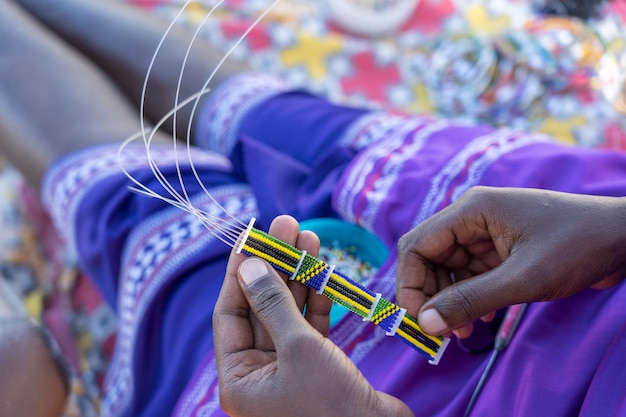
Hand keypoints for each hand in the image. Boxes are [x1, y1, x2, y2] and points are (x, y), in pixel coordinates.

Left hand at [213, 215, 413, 416]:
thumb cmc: (331, 406)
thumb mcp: (297, 348)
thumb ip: (272, 304)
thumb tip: (249, 266)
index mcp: (239, 379)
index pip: (230, 313)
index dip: (240, 273)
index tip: (250, 237)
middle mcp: (259, 375)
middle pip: (262, 308)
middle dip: (275, 266)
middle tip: (287, 227)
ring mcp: (289, 370)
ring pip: (288, 312)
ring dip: (298, 275)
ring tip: (308, 238)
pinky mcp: (317, 368)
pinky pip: (310, 326)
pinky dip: (315, 298)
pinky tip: (319, 268)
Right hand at [397, 186, 625, 337]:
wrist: (623, 238)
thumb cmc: (577, 247)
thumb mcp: (523, 279)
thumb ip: (470, 301)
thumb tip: (425, 323)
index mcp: (470, 211)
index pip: (418, 246)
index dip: (410, 284)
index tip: (418, 319)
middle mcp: (471, 219)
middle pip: (429, 259)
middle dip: (430, 296)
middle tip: (441, 332)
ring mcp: (485, 234)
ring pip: (448, 270)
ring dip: (450, 301)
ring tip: (462, 332)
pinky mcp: (499, 250)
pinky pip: (470, 276)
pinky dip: (468, 298)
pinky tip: (479, 320)